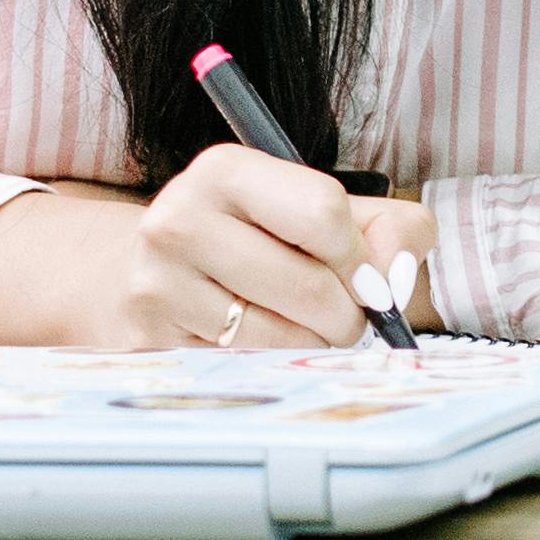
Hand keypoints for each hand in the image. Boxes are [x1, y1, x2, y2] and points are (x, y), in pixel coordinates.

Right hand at [0, 156, 437, 349]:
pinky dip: (270, 365)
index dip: (359, 255)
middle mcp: (178, 218)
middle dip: (347, 314)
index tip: (361, 273)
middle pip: (307, 286)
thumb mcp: (329, 211)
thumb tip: (394, 283)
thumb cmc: (261, 237)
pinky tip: (259, 342)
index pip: (323, 213)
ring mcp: (154, 283)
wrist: (146, 268)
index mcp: (225, 170)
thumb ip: (394, 229)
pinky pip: (241, 369)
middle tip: (346, 318)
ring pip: (277, 338)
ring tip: (304, 329)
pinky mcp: (146, 340)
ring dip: (311, 346)